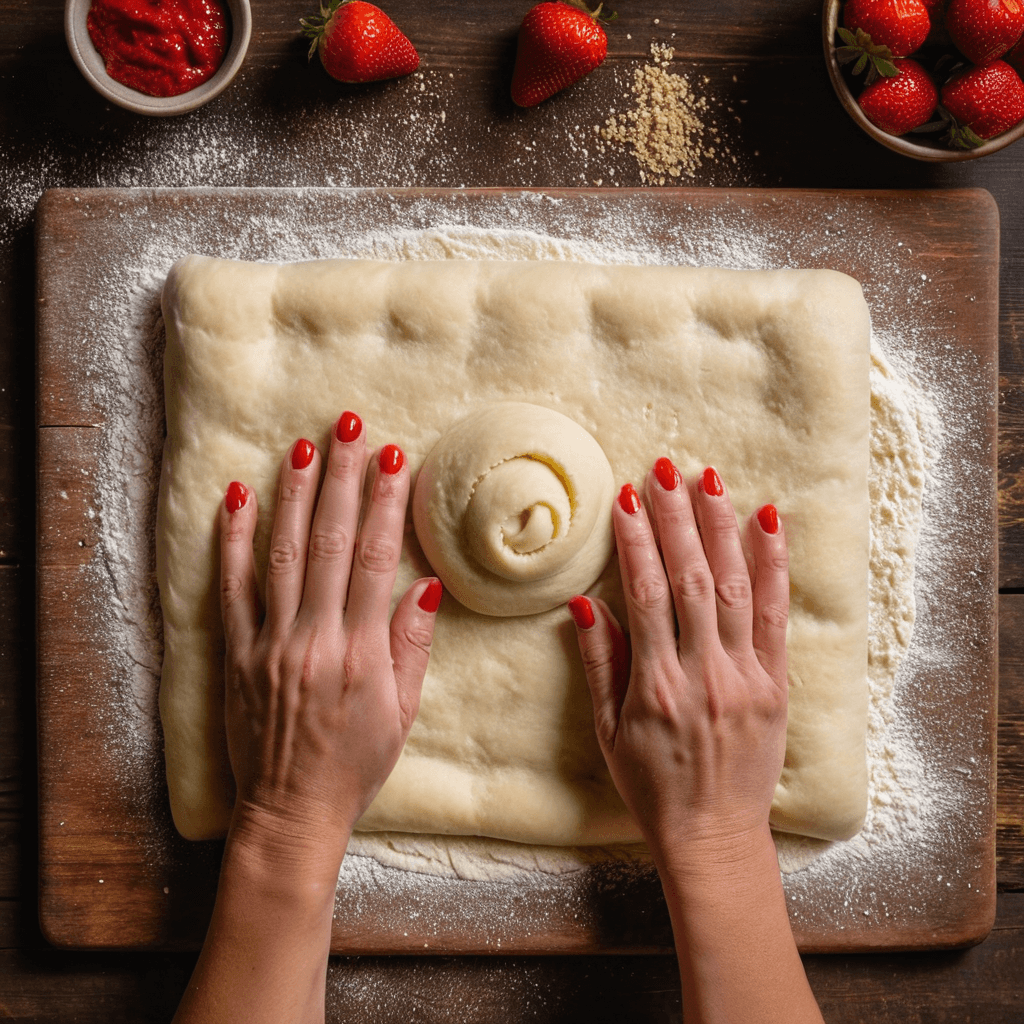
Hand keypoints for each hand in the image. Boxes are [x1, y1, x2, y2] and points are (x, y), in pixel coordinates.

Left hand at [218, 411, 440, 862]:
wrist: (290, 812)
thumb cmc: (355, 765)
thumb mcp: (402, 713)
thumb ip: (410, 645)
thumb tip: (424, 585)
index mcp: (361, 653)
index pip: (376, 560)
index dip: (386, 505)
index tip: (394, 459)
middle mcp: (313, 639)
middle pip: (330, 542)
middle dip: (341, 479)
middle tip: (347, 427)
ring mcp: (269, 643)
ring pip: (283, 554)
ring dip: (294, 496)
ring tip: (302, 447)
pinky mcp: (236, 654)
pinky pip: (232, 588)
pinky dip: (233, 541)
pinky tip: (239, 498)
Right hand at [570, 459, 788, 870]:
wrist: (714, 835)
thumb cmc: (652, 786)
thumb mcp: (607, 733)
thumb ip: (599, 665)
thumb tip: (583, 605)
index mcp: (656, 686)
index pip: (645, 595)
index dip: (635, 542)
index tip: (626, 499)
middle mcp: (704, 674)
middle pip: (690, 579)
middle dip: (676, 519)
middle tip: (664, 470)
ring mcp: (746, 676)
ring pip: (733, 587)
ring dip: (720, 528)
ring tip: (708, 480)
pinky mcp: (776, 683)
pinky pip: (775, 614)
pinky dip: (772, 565)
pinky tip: (767, 523)